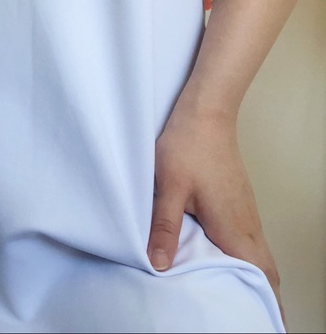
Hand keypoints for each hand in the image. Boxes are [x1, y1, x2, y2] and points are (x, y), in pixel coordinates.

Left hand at [147, 99, 284, 323]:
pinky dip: (244, 255)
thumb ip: (164, 226)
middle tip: (247, 313)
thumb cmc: (187, 146)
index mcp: (234, 226)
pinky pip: (248, 237)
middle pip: (265, 269)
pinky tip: (223, 256)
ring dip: (251, 275)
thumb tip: (159, 265)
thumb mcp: (168, 187)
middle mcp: (247, 222)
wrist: (205, 113)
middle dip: (262, 294)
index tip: (265, 322)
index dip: (266, 301)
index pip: (260, 275)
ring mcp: (245, 209)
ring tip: (235, 294)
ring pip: (257, 253)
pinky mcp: (238, 199)